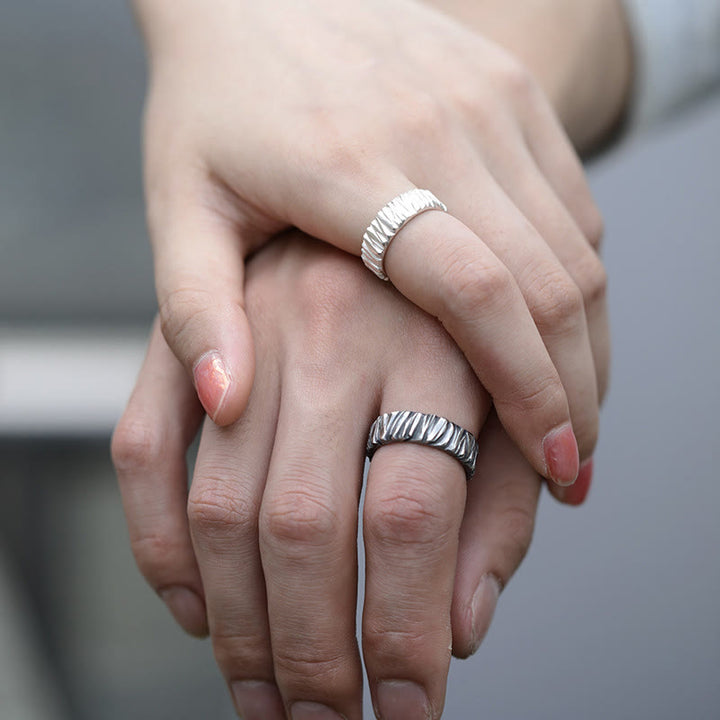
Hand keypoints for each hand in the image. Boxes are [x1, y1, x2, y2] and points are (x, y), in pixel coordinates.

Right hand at [113, 234, 591, 718]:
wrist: (377, 190)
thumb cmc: (454, 317)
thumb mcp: (504, 398)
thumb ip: (497, 506)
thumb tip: (461, 629)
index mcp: (432, 344)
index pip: (412, 516)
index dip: (405, 634)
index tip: (406, 709)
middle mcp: (335, 330)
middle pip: (307, 523)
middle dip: (314, 651)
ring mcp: (250, 327)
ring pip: (219, 503)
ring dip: (238, 624)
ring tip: (265, 696)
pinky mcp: (188, 333)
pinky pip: (143, 450)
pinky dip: (157, 548)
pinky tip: (197, 612)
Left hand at [134, 0, 611, 486]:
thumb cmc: (216, 104)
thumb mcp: (182, 204)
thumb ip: (196, 308)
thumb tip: (226, 407)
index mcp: (356, 166)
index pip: (477, 289)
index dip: (525, 386)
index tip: (549, 462)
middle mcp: (442, 126)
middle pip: (549, 281)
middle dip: (574, 387)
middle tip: (572, 466)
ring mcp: (489, 101)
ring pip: (575, 248)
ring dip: (585, 344)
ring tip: (574, 415)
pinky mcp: (511, 91)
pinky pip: (571, 204)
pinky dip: (577, 283)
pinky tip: (559, 336)